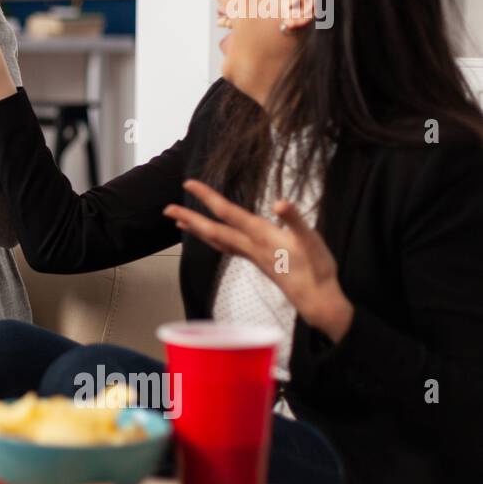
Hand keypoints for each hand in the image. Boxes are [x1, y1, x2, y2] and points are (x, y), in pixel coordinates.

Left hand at [163, 179, 354, 341]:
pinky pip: (227, 248)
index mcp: (260, 235)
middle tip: (166, 209)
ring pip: (216, 240)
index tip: (188, 183)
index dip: (207, 197)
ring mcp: (251, 255)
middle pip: (212, 229)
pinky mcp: (256, 262)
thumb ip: (295, 220)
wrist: (317, 299)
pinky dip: (213, 240)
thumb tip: (280, 203)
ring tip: (179, 223)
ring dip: (197, 230)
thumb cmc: (316, 268)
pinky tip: (212, 238)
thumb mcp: (311, 239)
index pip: (227, 212)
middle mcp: (250, 245)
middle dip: (189, 218)